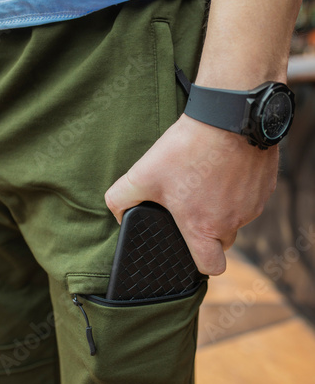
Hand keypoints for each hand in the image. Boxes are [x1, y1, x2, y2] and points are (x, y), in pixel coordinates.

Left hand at [105, 114, 277, 274]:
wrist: (228, 116)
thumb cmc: (187, 148)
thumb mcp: (143, 174)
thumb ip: (121, 199)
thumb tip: (118, 215)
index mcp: (203, 228)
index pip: (210, 267)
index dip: (201, 262)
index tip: (192, 247)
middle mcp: (233, 222)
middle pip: (223, 243)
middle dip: (210, 231)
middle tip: (194, 205)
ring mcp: (253, 205)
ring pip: (238, 219)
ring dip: (225, 208)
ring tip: (208, 181)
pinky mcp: (265, 187)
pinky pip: (252, 198)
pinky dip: (240, 191)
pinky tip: (226, 170)